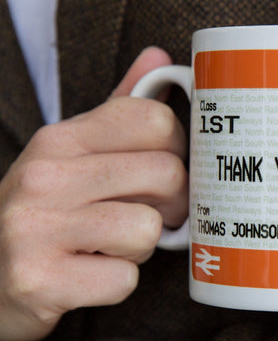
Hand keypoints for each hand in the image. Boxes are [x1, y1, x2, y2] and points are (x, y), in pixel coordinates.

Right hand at [0, 47, 187, 340]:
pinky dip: (117, 283)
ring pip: (147, 229)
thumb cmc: (44, 208)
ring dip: (140, 246)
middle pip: (167, 174)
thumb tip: (158, 57)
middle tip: (145, 214)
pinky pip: (124, 280)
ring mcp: (36, 229)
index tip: (162, 169)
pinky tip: (89, 274)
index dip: (177, 150)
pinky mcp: (38, 282)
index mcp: (62, 138)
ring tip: (109, 245)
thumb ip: (119, 108)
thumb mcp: (72, 153)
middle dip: (170, 204)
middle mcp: (46, 175)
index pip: (157, 121)